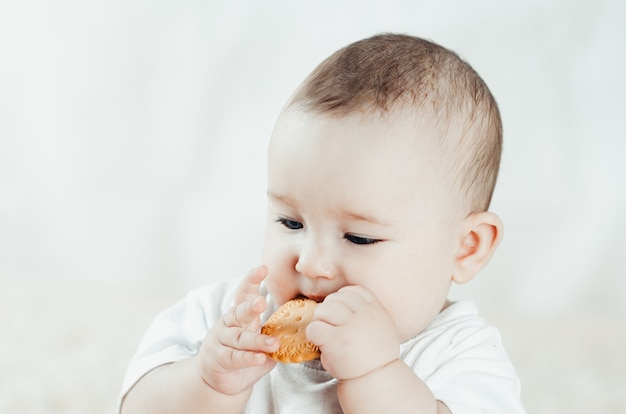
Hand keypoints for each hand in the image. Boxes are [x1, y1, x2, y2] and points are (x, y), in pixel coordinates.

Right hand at [197, 266, 279, 395]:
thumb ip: (275, 333)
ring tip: (274, 343)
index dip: (252, 280)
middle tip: (261, 302)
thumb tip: (304, 326)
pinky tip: (260, 357)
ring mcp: (221, 341)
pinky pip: (235, 357)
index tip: (263, 269)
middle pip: (238, 312)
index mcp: (239, 314)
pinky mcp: (219, 359)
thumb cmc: (242, 353)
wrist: (218, 378)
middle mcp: (228, 324)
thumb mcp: (259, 339)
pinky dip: (248, 358)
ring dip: (257, 341)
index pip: (244, 294)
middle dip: (250, 307)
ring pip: (239, 338)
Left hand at [306, 285, 399, 380]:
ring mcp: (349, 327)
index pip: (354, 290)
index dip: (342, 297)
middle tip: (328, 322)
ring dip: (319, 320)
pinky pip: (314, 328)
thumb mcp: (382, 325)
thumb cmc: (375, 354)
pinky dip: (312, 334)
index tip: (340, 309)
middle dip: (328, 309)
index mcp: (375, 309)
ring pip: (324, 309)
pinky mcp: (335, 341)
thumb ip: (368, 311)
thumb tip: (344, 299)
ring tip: (324, 332)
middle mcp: (363, 315)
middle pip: (336, 298)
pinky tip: (320, 342)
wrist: (376, 378)